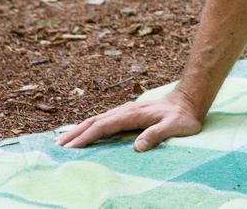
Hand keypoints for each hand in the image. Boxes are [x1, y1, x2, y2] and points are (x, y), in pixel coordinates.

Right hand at [55, 92, 203, 151]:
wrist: (189, 100)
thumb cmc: (183, 116)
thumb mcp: (175, 127)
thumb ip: (157, 135)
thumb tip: (137, 146)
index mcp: (133, 114)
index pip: (105, 126)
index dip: (88, 136)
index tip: (72, 147)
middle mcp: (126, 110)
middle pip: (95, 121)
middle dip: (76, 133)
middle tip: (57, 146)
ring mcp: (126, 111)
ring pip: (97, 119)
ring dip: (79, 129)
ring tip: (62, 140)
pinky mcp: (128, 114)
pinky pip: (104, 120)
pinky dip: (89, 126)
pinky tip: (83, 133)